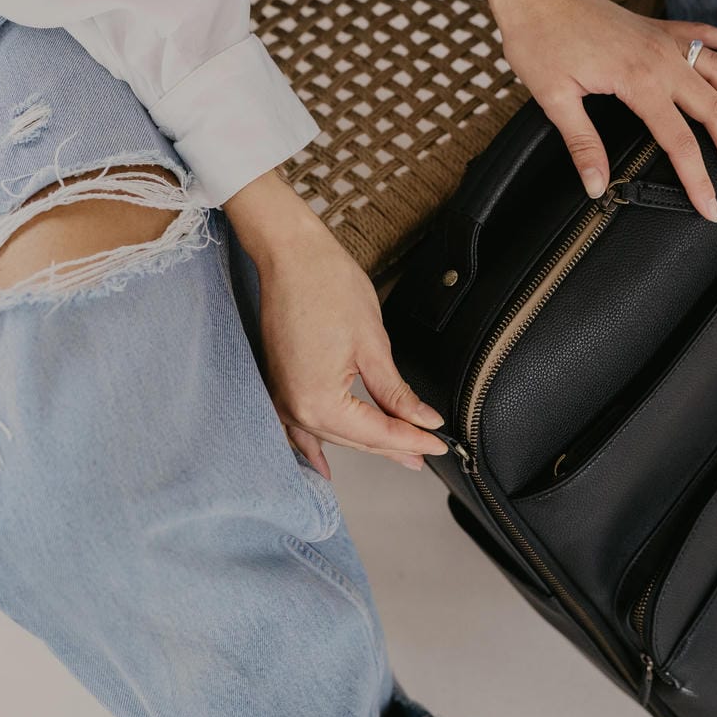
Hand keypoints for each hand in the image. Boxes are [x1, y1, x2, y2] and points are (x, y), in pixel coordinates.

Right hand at [224, 170, 448, 474]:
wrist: (291, 254)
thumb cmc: (327, 285)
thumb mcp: (373, 344)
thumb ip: (396, 392)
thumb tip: (422, 420)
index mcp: (320, 400)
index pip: (378, 432)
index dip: (413, 439)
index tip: (439, 444)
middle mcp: (295, 407)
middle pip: (355, 439)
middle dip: (393, 445)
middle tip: (425, 451)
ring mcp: (281, 397)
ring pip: (330, 434)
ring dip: (363, 443)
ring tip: (396, 453)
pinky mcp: (278, 384)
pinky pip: (298, 427)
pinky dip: (314, 444)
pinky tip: (322, 461)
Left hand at [471, 0, 716, 221]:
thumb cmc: (538, 39)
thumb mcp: (554, 97)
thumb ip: (582, 144)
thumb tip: (596, 186)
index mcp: (637, 80)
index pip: (680, 141)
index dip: (699, 179)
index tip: (712, 208)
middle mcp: (661, 58)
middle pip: (714, 110)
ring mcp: (664, 39)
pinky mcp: (658, 26)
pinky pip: (707, 34)